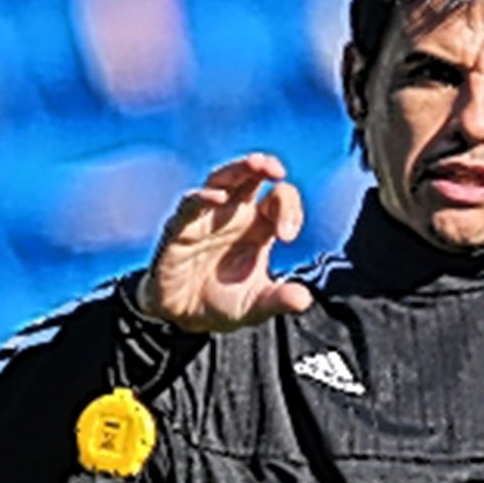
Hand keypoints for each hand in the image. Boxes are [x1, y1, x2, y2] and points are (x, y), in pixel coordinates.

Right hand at [134, 153, 315, 331]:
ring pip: (220, 181)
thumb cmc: (223, 303)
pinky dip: (203, 198)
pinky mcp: (180, 230)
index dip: (288, 209)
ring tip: (255, 164)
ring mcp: (206, 218)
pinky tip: (219, 198)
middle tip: (277, 169)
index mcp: (258, 227)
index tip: (287, 236)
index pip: (277, 200)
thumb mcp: (257, 306)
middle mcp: (233, 215)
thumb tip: (304, 299)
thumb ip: (279, 300)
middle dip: (263, 167)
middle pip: (249, 177)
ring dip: (237, 170)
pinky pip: (190, 206)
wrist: (185, 318)